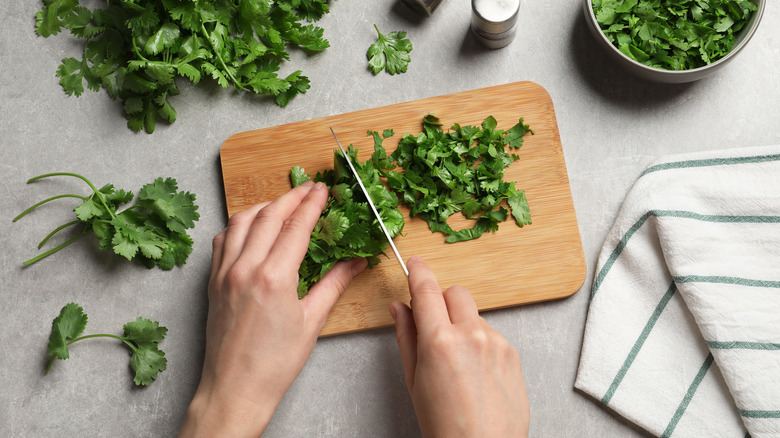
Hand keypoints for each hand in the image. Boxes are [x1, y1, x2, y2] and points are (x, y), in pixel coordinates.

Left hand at [179, 181, 366, 436]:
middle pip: (268, 216)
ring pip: (241, 221)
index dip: (312, 204)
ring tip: (282, 202)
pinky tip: (250, 226)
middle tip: (309, 188)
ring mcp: (224, 273)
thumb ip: (334, 284)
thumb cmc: (274, 363)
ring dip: (264, 206)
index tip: (323, 190)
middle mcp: (245, 268)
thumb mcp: (312, 321)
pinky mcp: (213, 281)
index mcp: (274, 278)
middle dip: (291, 197)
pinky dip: (238, 224)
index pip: (296, 226)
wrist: (234, 388)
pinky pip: (222, 239)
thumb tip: (356, 261)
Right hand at [389, 256, 529, 437]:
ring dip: (462, 325)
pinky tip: (474, 373)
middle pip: (455, 293)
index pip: (427, 290)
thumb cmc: (445, 425)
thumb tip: (399, 308)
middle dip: (442, 301)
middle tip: (433, 325)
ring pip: (474, 315)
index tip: (415, 263)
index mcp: (440, 342)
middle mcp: (471, 335)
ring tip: (457, 364)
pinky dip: (480, 343)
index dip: (418, 271)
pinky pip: (491, 334)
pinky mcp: (513, 353)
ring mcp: (496, 343)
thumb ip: (406, 337)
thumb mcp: (414, 381)